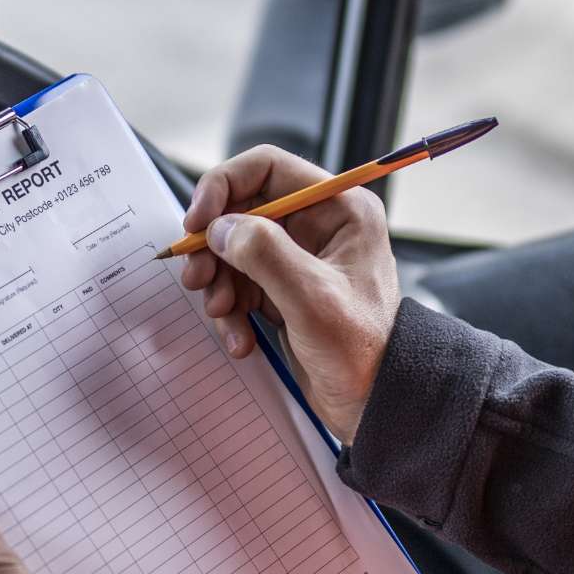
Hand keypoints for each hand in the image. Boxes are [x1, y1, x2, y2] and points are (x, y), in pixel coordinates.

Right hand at [178, 145, 398, 441]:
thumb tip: (221, 228)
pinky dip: (230, 311)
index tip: (196, 224)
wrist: (377, 405)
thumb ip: (265, 254)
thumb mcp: (312, 298)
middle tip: (198, 280)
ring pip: (233, 251)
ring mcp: (298, 259)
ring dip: (219, 285)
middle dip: (214, 247)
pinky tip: (240, 339)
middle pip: (241, 211)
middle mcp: (318, 226)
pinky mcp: (284, 290)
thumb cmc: (362, 351)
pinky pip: (239, 286)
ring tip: (224, 317)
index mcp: (338, 209)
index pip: (266, 169)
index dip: (223, 187)